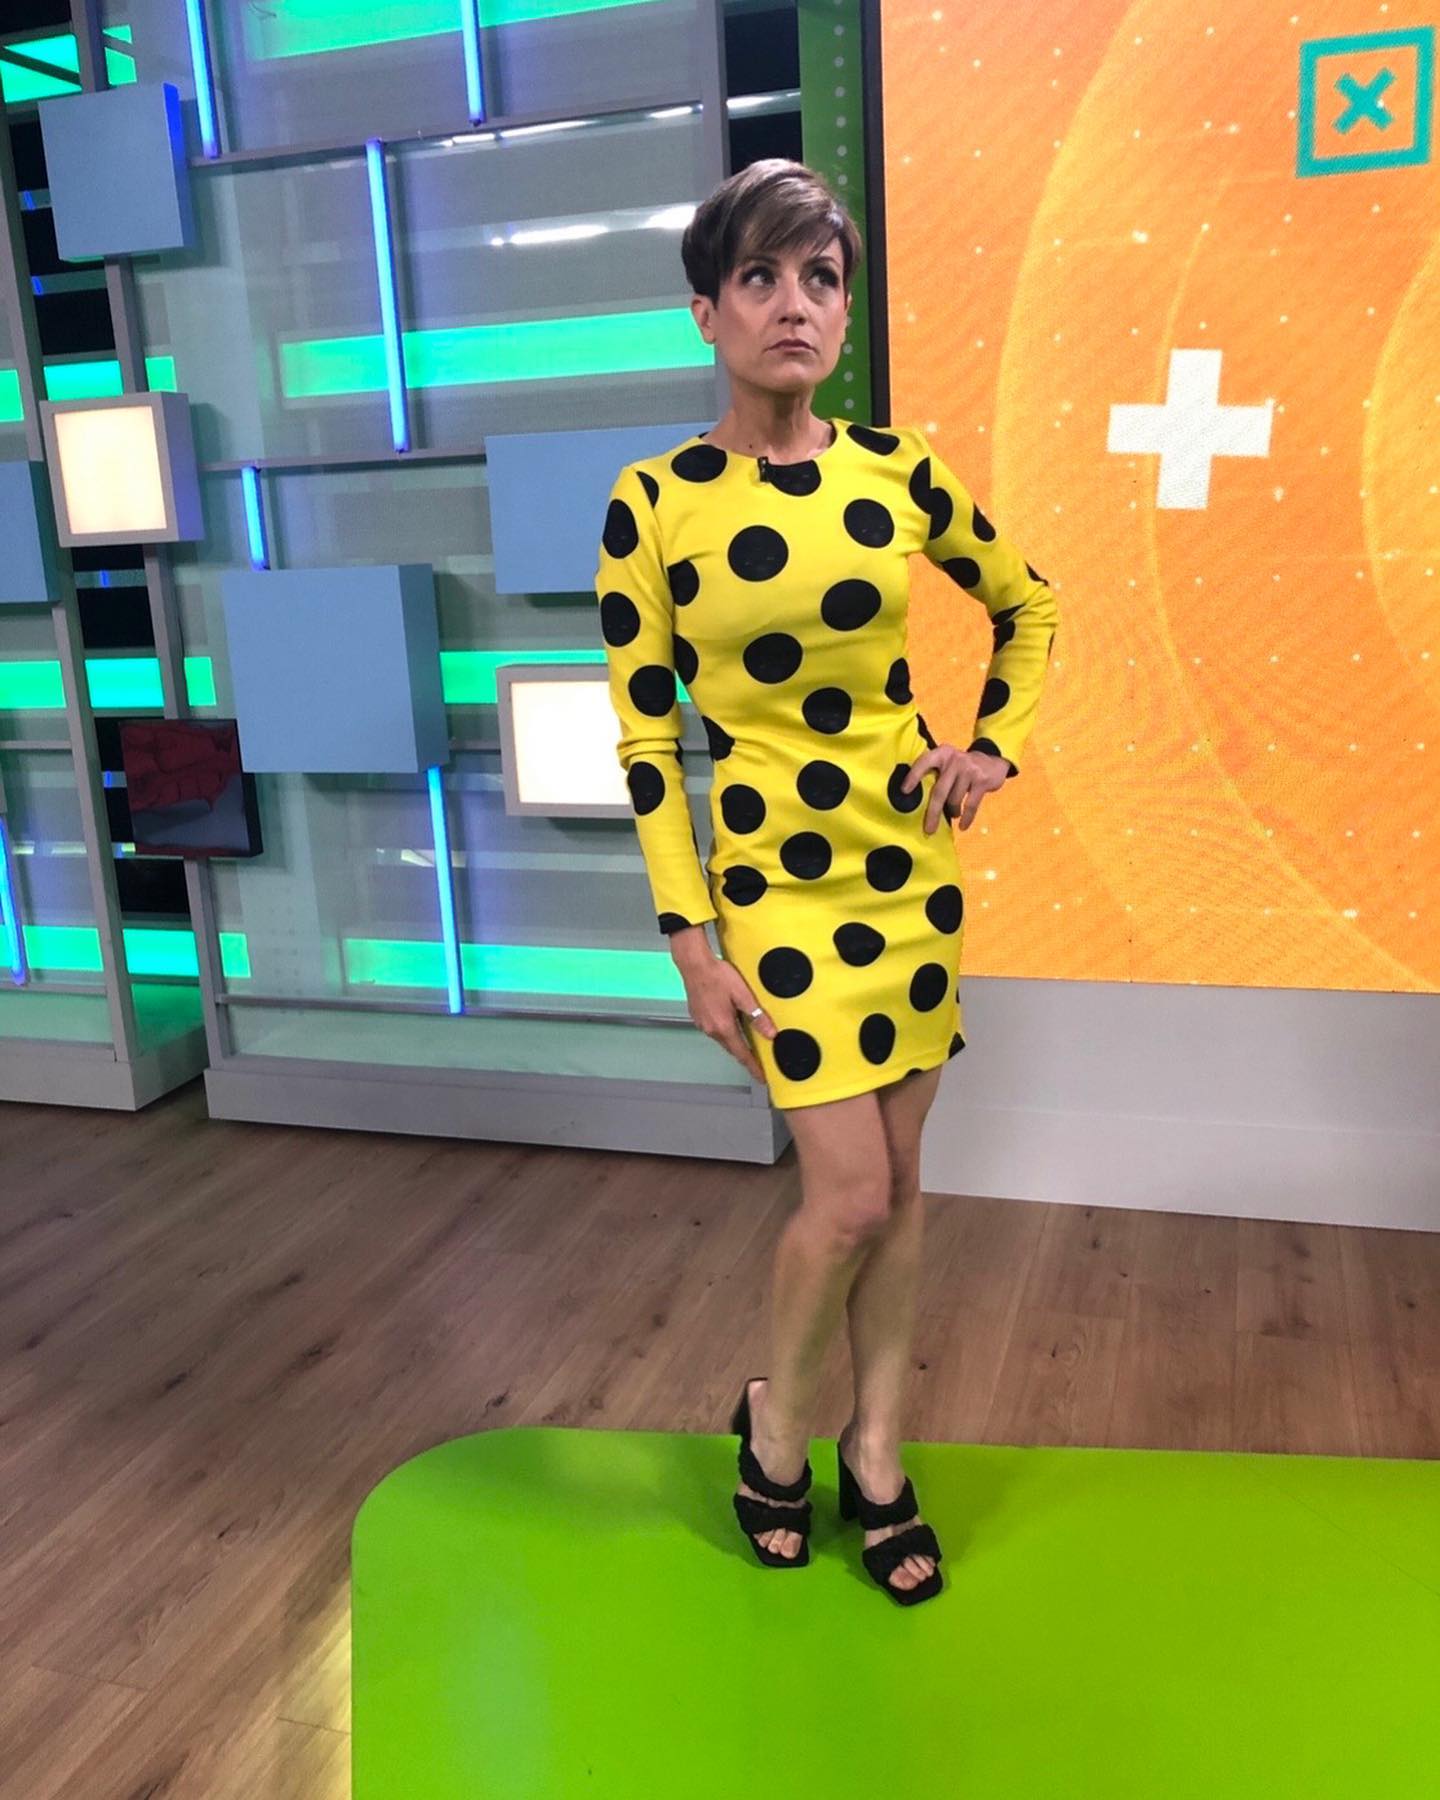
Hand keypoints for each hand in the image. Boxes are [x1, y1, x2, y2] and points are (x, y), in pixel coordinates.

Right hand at [673, 939, 774, 1081]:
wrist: (694, 964)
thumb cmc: (717, 976)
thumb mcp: (743, 995)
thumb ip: (757, 1017)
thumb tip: (771, 1034)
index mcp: (724, 1027)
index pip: (742, 1054)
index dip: (753, 1067)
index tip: (761, 1077)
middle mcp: (711, 1029)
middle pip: (732, 1048)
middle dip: (745, 1056)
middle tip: (757, 1063)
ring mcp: (702, 1023)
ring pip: (722, 1038)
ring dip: (734, 1042)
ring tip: (746, 1041)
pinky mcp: (698, 1016)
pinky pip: (714, 1029)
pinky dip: (724, 1031)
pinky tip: (730, 1023)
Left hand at [902, 745, 1009, 832]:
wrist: (993, 762)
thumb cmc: (962, 767)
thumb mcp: (948, 763)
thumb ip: (936, 773)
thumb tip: (917, 800)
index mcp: (942, 753)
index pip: (924, 762)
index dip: (913, 776)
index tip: (904, 791)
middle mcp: (954, 760)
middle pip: (939, 791)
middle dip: (932, 813)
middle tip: (929, 829)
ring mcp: (969, 770)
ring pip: (954, 799)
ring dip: (953, 811)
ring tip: (954, 813)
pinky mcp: (981, 780)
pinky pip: (970, 805)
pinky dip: (967, 818)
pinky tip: (963, 826)